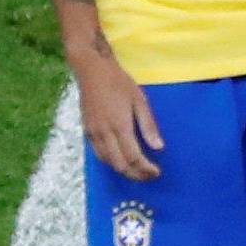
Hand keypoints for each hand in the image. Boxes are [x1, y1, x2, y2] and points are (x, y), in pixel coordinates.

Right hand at [71, 46, 162, 178]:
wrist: (91, 70)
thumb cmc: (118, 82)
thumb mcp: (139, 100)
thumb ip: (148, 125)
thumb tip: (158, 147)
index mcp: (120, 126)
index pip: (134, 157)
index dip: (146, 169)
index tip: (156, 172)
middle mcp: (105, 133)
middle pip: (120, 165)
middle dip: (136, 175)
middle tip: (149, 176)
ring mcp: (93, 134)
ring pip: (108, 162)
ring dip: (123, 171)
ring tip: (137, 171)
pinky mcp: (87, 131)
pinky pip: (99, 154)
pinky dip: (111, 162)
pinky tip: (121, 161)